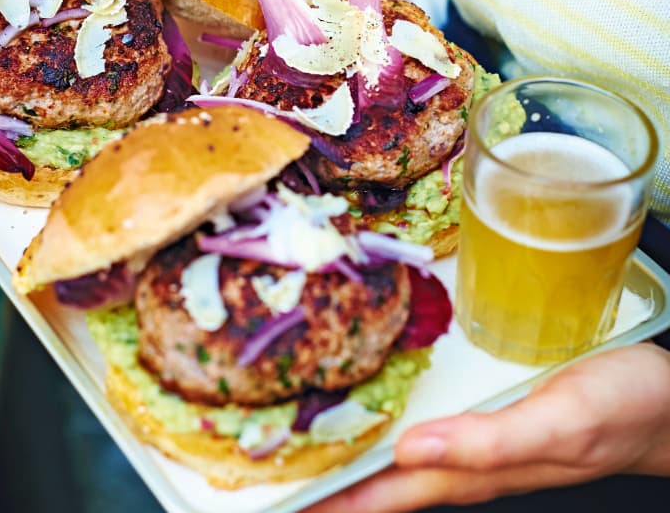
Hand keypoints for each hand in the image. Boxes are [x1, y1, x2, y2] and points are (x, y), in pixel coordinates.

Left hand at [305, 343, 669, 512]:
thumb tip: (412, 449)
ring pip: (395, 454)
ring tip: (300, 443)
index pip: (384, 494)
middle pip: (379, 480)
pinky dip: (385, 422)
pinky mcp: (485, 415)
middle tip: (270, 468)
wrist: (664, 403)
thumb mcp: (562, 423)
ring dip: (348, 454)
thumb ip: (490, 442)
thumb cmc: (623, 411)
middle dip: (325, 480)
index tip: (280, 497)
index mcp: (473, 470)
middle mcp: (465, 461)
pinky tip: (370, 408)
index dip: (330, 498)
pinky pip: (422, 423)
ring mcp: (474, 439)